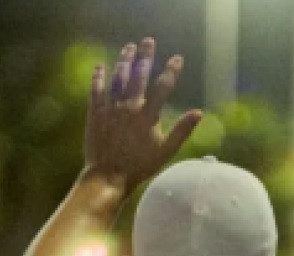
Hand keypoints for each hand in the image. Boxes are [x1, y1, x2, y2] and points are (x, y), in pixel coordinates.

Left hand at [83, 38, 201, 192]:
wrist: (108, 176)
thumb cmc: (140, 166)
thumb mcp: (166, 151)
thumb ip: (181, 130)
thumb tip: (199, 113)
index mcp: (148, 115)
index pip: (162, 87)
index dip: (171, 70)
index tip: (177, 58)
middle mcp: (129, 107)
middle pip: (139, 75)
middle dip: (145, 56)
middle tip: (148, 41)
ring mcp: (110, 108)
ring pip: (118, 78)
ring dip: (124, 60)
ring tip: (128, 47)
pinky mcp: (95, 113)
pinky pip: (96, 89)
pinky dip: (99, 76)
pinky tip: (101, 65)